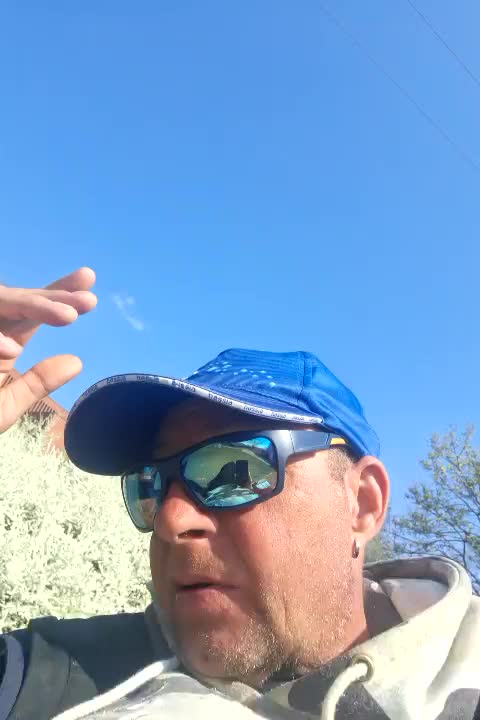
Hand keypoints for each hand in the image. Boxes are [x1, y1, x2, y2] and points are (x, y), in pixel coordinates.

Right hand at [0, 267, 96, 432]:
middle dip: (51, 298)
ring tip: (66, 317)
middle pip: (16, 303)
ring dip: (29, 309)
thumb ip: (37, 383)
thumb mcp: (5, 405)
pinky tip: (10, 351)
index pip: (32, 313)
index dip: (58, 293)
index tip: (89, 280)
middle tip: (86, 300)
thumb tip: (76, 361)